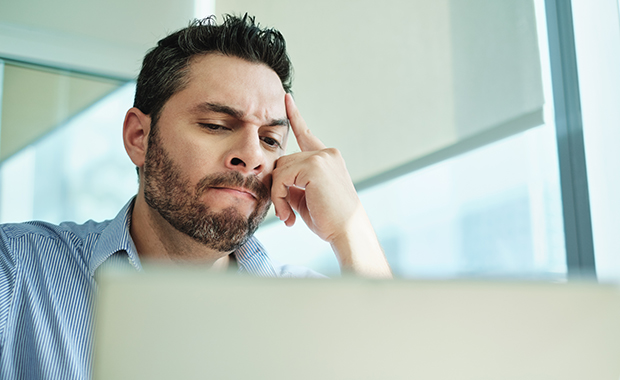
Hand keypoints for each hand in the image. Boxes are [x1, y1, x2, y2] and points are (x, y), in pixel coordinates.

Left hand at [271, 94, 358, 241]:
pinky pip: (281, 177)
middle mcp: (327, 153)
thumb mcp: (306, 197)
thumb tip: (274, 177)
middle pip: (284, 160)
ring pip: (280, 169)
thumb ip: (292, 182)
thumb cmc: (330, 220)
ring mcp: (322, 157)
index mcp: (328, 158)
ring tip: (286, 216)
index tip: (286, 99)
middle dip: (278, 187)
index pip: (306, 134)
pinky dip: (279, 198)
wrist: (347, 232)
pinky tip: (288, 214)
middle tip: (283, 213)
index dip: (295, 116)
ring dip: (277, 195)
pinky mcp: (315, 166)